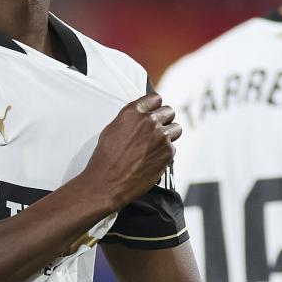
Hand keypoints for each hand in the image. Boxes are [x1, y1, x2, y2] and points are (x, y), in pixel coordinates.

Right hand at [85, 93, 181, 209]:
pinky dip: (165, 153)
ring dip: (169, 135)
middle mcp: (149, 120)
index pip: (155, 99)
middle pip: (169, 111)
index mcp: (133, 112)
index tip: (155, 112)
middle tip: (157, 130)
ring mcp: (160, 136)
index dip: (156, 107)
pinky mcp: (167, 152)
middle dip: (164, 120)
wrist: (107, 182)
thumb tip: (140, 117)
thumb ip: (130, 120)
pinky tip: (152, 159)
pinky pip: (173, 147)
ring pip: (176, 128)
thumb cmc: (105, 158)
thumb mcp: (112, 130)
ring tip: (158, 145)